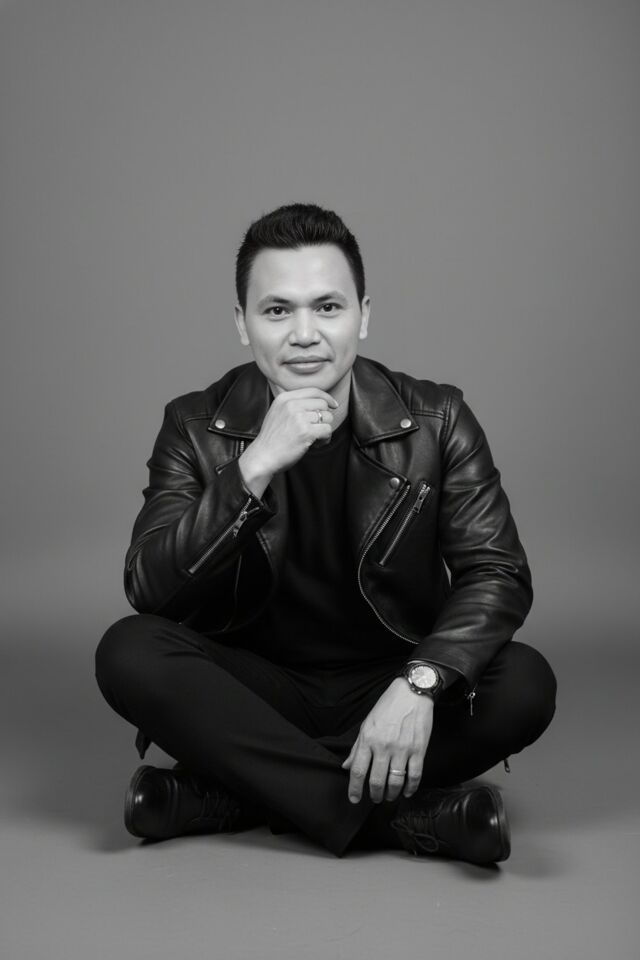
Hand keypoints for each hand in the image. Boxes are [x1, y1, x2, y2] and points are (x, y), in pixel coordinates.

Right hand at [239, 387, 338, 481]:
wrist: (263, 456)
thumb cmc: (272, 439)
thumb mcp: (278, 413)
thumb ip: (294, 405)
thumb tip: (320, 403)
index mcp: (284, 398)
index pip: (313, 391)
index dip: (326, 398)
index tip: (333, 405)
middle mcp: (291, 405)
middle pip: (322, 404)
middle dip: (323, 418)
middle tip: (315, 430)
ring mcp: (299, 418)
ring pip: (327, 418)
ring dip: (324, 430)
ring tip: (313, 439)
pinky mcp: (306, 432)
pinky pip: (327, 430)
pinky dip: (325, 439)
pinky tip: (315, 445)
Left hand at [341, 677, 433, 803]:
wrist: (411, 693)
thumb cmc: (388, 707)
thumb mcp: (367, 723)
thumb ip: (357, 747)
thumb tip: (346, 766)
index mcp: (368, 739)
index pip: (357, 770)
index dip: (354, 789)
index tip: (354, 799)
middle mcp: (384, 746)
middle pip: (376, 780)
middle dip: (375, 795)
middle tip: (375, 798)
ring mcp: (402, 749)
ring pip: (395, 782)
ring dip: (392, 794)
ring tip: (390, 796)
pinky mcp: (418, 750)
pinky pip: (414, 776)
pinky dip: (410, 788)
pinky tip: (407, 792)